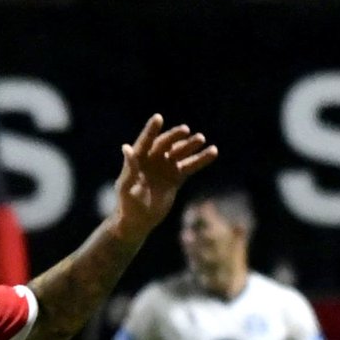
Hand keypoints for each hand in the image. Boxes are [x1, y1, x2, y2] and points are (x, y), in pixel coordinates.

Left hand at [110, 115, 218, 242]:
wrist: (139, 221)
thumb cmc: (127, 204)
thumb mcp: (126, 186)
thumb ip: (129, 167)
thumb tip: (126, 147)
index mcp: (139, 159)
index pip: (145, 141)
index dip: (151, 130)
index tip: (158, 118)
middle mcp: (153, 160)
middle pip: (166, 144)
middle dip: (176, 137)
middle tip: (186, 131)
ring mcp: (165, 168)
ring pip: (180, 153)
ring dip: (190, 146)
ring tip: (201, 139)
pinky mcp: (176, 178)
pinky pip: (190, 167)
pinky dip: (201, 160)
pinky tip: (213, 152)